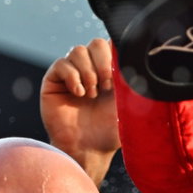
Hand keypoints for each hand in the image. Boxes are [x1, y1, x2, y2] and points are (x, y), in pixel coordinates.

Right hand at [41, 39, 120, 184]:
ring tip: (92, 95)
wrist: (89, 149)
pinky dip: (73, 77)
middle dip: (103, 62)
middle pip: (95, 43)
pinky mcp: (53, 81)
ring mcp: (71, 73)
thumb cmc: (111, 130)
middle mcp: (90, 68)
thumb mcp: (130, 102)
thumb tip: (138, 56)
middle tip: (107, 87)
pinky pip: (61, 64)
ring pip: (78, 50)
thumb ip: (134, 79)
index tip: (121, 75)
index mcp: (110, 70)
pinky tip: (79, 94)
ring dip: (88, 72)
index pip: (111, 44)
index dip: (116, 54)